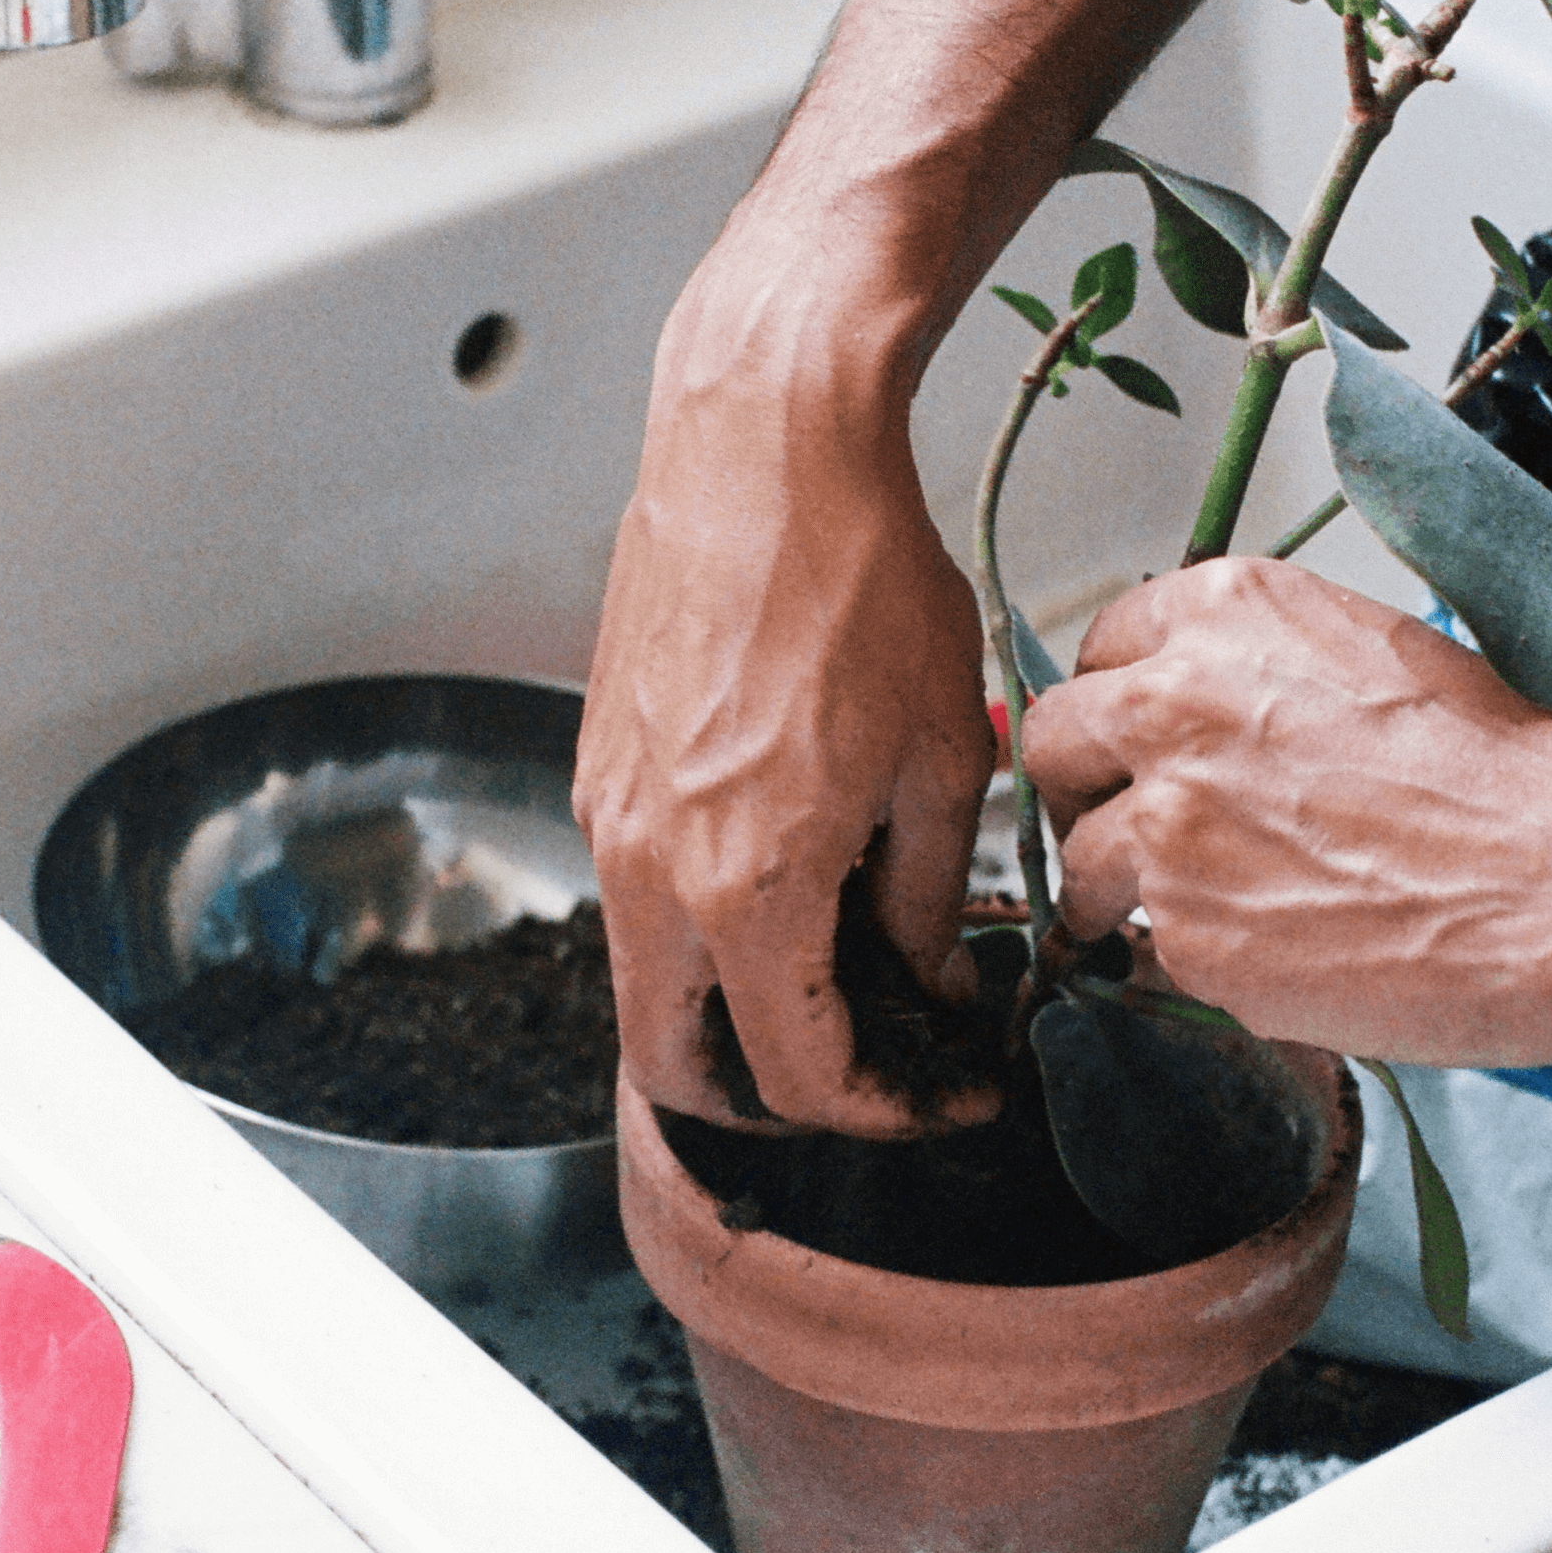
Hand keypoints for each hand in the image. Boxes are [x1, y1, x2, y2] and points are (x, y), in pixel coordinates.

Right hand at [576, 217, 994, 1129]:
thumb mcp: (942, 757)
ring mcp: (609, 819)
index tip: (950, 1084)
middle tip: (875, 1067)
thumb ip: (928, 897)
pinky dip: (706, 930)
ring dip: (737, 1011)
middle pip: (680, 1071)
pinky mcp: (601, 769)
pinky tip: (799, 873)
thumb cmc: (856, 572)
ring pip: (650, 987)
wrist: (763, 445)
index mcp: (742, 886)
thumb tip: (925, 976)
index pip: (800, 1074)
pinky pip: (639, 899)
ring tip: (850, 965)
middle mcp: (648, 871)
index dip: (888, 1107)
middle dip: (778, 1099)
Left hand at [1021, 560, 1551, 1067]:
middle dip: (1084, 789)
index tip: (1137, 745)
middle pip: (1052, 745)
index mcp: (1218, 615)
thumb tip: (1197, 714)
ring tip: (1206, 908)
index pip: (1100, 651)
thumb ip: (1256, 672)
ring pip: (1079, 862)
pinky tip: (1270, 952)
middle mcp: (1168, 706)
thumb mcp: (1369, 651)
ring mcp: (1165, 826)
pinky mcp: (1185, 933)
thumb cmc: (1505, 769)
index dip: (1121, 709)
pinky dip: (1189, 958)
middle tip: (1130, 827)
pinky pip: (1143, 947)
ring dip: (1120, 889)